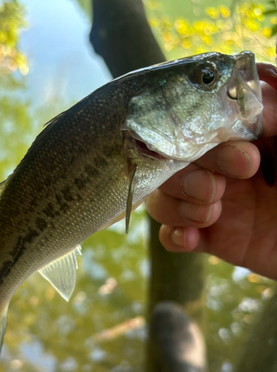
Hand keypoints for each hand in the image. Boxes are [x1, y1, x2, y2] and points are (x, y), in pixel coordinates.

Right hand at [145, 81, 276, 279]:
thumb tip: (253, 87)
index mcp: (248, 136)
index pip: (200, 119)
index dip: (206, 135)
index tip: (244, 154)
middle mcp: (224, 164)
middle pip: (172, 158)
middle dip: (188, 173)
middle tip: (217, 188)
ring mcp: (215, 200)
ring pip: (163, 193)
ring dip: (175, 204)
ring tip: (209, 215)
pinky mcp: (212, 237)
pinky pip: (171, 233)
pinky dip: (174, 235)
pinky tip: (192, 238)